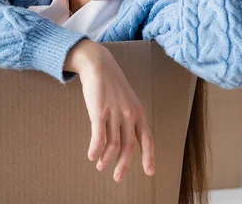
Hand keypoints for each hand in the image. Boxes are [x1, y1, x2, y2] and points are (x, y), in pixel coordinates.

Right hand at [65, 40, 154, 181]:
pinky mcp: (99, 112)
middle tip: (117, 177)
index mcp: (138, 112)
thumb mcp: (126, 99)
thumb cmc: (111, 83)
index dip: (149, 157)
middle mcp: (129, 115)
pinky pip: (98, 136)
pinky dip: (95, 149)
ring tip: (101, 166)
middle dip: (123, 165)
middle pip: (129, 147)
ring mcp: (114, 113)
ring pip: (113, 144)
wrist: (98, 64)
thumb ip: (127, 117)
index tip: (149, 172)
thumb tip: (121, 136)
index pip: (147, 139)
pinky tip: (91, 156)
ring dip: (106, 159)